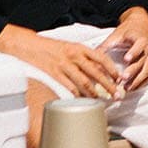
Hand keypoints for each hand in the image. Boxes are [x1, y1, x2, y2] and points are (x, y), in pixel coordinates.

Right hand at [0, 27, 123, 99]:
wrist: (28, 45)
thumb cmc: (49, 47)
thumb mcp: (69, 46)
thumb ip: (83, 56)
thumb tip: (97, 68)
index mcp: (79, 47)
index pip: (101, 58)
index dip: (112, 69)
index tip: (119, 78)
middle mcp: (74, 56)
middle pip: (96, 73)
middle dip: (109, 85)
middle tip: (117, 95)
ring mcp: (64, 66)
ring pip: (84, 82)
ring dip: (95, 93)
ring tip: (102, 101)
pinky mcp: (54, 74)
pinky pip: (69, 88)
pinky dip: (77, 96)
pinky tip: (82, 101)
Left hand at [102, 8, 147, 92]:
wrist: (141, 28)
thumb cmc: (127, 32)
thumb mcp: (116, 35)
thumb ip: (106, 46)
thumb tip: (91, 57)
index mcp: (140, 40)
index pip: (139, 46)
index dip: (133, 52)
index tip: (126, 59)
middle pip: (142, 62)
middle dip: (133, 71)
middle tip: (123, 78)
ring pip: (146, 71)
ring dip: (137, 81)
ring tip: (126, 88)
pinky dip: (140, 84)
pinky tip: (131, 89)